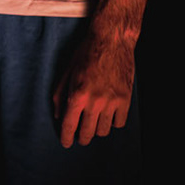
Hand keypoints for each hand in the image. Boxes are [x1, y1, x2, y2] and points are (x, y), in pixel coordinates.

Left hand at [52, 26, 134, 147]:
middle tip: (79, 137)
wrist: (112, 41)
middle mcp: (95, 101)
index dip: (66, 137)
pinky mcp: (126, 100)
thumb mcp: (66, 72)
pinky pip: (119, 123)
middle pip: (88, 133)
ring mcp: (112, 102)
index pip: (70, 125)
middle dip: (81, 138)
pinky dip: (113, 123)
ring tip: (93, 124)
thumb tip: (58, 116)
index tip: (65, 143)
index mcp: (77, 94)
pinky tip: (108, 116)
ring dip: (97, 130)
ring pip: (104, 131)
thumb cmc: (85, 54)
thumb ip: (59, 96)